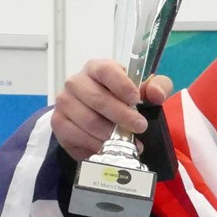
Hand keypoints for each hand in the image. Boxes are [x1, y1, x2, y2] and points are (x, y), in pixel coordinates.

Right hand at [50, 59, 174, 159]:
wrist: (96, 114)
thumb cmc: (121, 98)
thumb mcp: (143, 90)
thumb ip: (157, 86)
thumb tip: (156, 94)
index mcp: (97, 68)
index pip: (106, 71)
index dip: (122, 85)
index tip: (136, 99)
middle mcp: (76, 82)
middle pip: (97, 99)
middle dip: (122, 115)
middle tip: (139, 127)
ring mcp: (64, 102)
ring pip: (87, 120)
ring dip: (110, 134)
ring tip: (125, 141)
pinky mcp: (58, 122)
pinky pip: (75, 136)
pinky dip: (94, 145)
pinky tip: (107, 147)